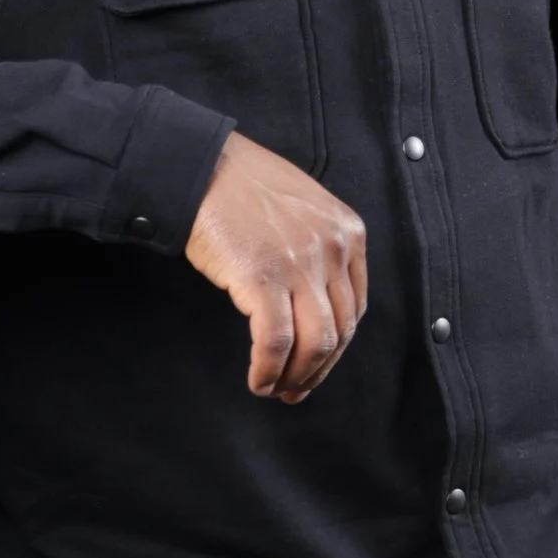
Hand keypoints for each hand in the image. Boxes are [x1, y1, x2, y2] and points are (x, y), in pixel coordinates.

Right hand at [185, 130, 368, 402]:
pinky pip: (276, 342)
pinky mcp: (264, 279)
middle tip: (296, 390)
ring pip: (316, 344)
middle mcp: (333, 249)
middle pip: (340, 331)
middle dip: (319, 370)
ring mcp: (301, 264)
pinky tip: (257, 380)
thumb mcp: (303, 209)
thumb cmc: (242, 186)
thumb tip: (313, 302)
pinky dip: (268, 369)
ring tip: (275, 389)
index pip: (355, 307)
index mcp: (348, 233)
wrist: (201, 167)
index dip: (336, 348)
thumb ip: (319, 248)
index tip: (317, 366)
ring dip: (296, 377)